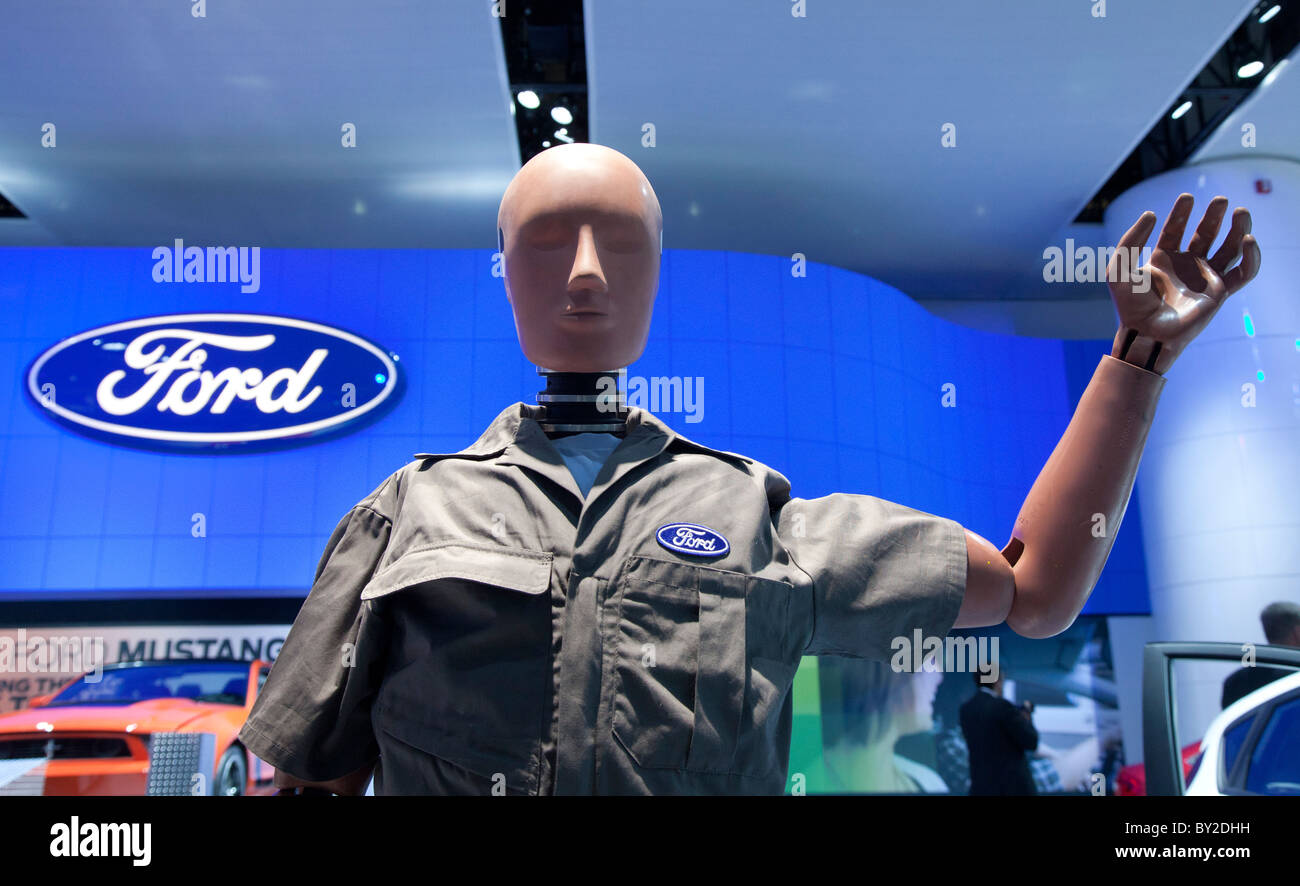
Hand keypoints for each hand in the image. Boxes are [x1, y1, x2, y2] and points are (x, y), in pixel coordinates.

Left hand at [1107, 193, 1260, 374]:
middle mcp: (1186, 266)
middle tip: (1220, 200)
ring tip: (1240, 211)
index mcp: (1163, 259)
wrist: (1146, 333)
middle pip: (1205, 234)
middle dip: (1213, 216)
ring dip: (1237, 229)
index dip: (1181, 213)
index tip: (1187, 197)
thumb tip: (1151, 213)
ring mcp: (1204, 278)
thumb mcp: (1118, 269)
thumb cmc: (1129, 305)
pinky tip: (1248, 239)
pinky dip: (1251, 256)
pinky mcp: (1220, 293)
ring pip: (1228, 248)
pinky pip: (1243, 273)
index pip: (1175, 230)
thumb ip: (1130, 240)